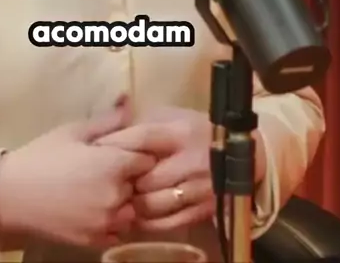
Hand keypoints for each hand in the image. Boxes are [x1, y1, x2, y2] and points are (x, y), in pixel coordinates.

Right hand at [0, 98, 155, 249]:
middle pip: (141, 187)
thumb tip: (129, 102)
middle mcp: (116, 195)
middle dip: (131, 178)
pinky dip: (113, 223)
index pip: (147, 160)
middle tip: (110, 171)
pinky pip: (118, 233)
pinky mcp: (95, 241)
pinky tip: (95, 210)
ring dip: (124, 202)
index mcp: (114, 165)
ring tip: (102, 191)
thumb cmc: (42, 156)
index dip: (138, 154)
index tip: (124, 152)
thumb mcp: (73, 131)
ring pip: (132, 212)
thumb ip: (107, 120)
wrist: (11, 195)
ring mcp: (106, 222)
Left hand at [97, 105, 265, 232]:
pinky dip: (149, 222)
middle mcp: (192, 160)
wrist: (242, 153)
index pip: (144, 137)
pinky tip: (139, 215)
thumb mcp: (174, 116)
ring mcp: (200, 189)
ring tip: (121, 199)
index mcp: (182, 132)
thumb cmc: (197, 130)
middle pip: (146, 177)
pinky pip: (169, 222)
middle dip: (124, 181)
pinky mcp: (204, 210)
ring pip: (154, 204)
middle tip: (106, 182)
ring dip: (134, 204)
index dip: (118, 144)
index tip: (97, 149)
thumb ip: (146, 121)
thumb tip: (113, 122)